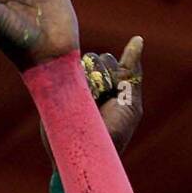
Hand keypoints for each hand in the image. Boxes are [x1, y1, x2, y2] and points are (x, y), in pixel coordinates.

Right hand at [41, 37, 143, 159]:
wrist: (89, 153)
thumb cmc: (114, 132)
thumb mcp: (130, 103)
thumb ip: (132, 72)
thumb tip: (138, 39)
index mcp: (105, 82)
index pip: (107, 60)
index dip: (113, 74)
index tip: (115, 95)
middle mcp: (85, 81)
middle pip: (93, 59)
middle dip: (101, 78)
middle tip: (101, 103)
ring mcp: (68, 85)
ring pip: (78, 65)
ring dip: (87, 83)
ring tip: (88, 105)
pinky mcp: (53, 91)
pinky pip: (63, 72)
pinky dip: (73, 83)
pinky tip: (76, 100)